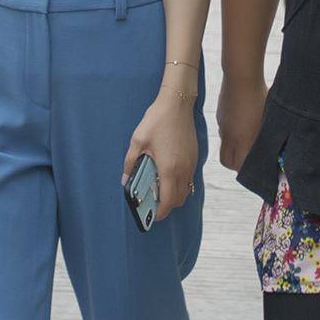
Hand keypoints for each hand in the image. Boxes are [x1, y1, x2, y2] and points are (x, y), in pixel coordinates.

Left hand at [124, 93, 198, 222]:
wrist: (177, 104)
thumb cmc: (157, 121)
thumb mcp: (138, 141)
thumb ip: (130, 163)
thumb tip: (124, 180)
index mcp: (168, 169)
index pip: (167, 201)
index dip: (159, 213)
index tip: (151, 216)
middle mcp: (183, 170)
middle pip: (178, 200)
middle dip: (167, 207)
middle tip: (153, 204)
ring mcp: (191, 164)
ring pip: (186, 190)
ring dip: (174, 196)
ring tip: (160, 191)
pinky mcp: (194, 157)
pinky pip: (189, 179)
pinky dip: (180, 184)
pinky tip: (168, 176)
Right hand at [217, 72, 266, 172]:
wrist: (241, 76)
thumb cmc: (260, 96)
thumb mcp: (267, 119)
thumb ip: (266, 136)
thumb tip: (274, 146)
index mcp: (243, 141)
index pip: (240, 167)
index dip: (247, 171)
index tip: (257, 168)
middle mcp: (229, 137)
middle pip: (227, 162)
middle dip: (236, 164)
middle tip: (249, 158)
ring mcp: (222, 126)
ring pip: (224, 145)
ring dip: (233, 147)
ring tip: (247, 138)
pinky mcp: (220, 114)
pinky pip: (223, 130)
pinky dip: (231, 132)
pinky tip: (242, 120)